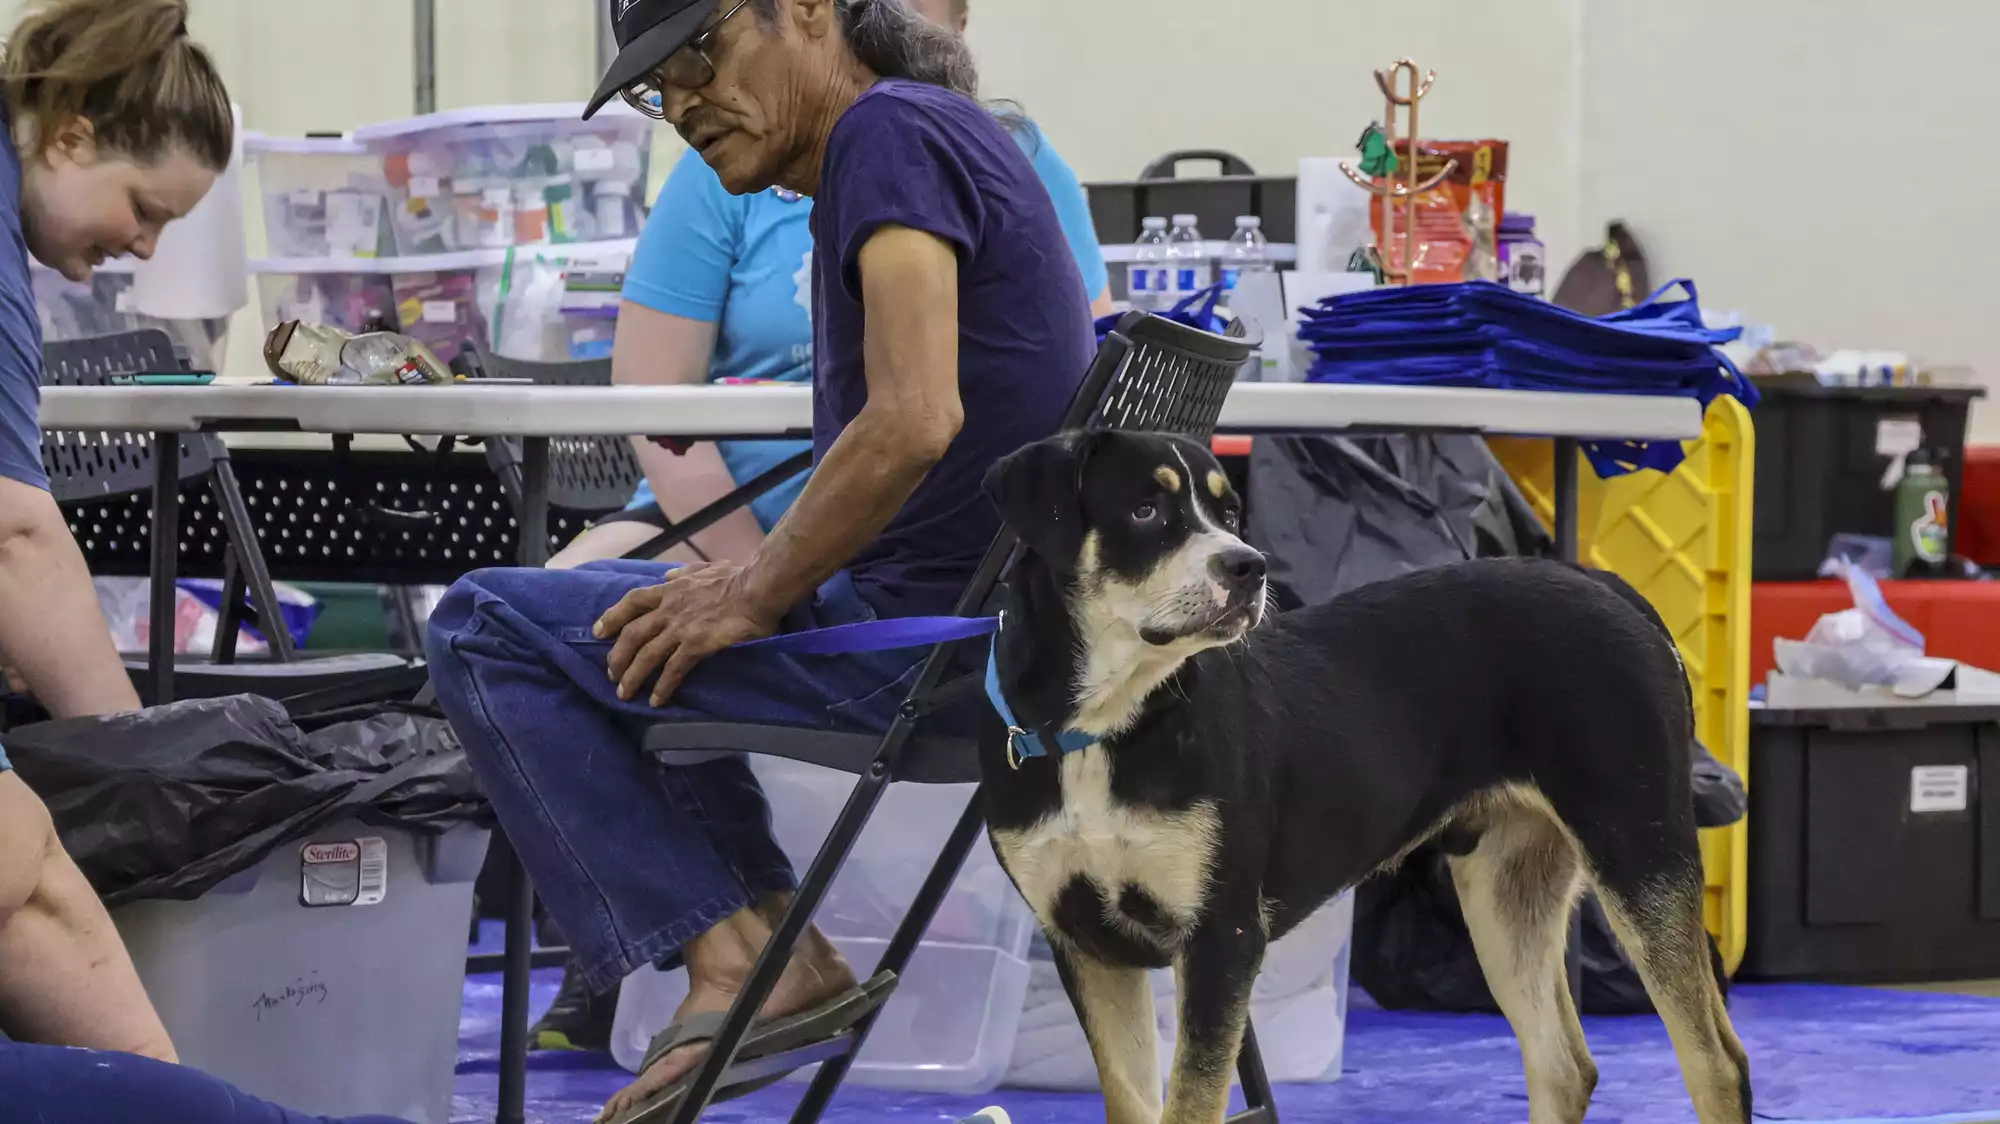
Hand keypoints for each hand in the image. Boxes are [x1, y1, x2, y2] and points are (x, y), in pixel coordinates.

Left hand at [593, 562, 779, 705]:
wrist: (757, 589)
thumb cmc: (737, 578)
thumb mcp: (705, 568)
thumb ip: (685, 572)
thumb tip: (669, 574)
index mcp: (670, 589)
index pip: (632, 602)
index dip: (612, 617)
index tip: (598, 631)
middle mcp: (668, 610)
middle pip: (631, 634)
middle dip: (616, 656)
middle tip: (610, 674)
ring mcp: (680, 628)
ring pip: (646, 655)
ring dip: (632, 677)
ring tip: (624, 694)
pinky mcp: (695, 645)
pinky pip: (672, 670)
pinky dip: (661, 687)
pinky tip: (655, 701)